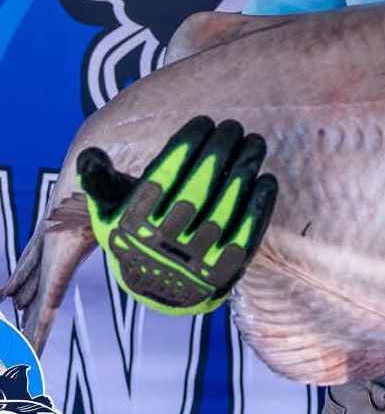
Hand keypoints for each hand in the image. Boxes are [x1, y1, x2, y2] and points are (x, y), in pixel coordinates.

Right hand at [78, 116, 277, 314]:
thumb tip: (89, 155)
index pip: (163, 175)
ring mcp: (196, 257)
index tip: (204, 122)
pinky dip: (259, 204)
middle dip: (220, 149)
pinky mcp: (225, 269)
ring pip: (226, 205)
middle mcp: (164, 242)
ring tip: (255, 143)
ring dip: (245, 169)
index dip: (187, 143)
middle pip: (198, 186)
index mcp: (134, 224)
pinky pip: (247, 231)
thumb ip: (101, 183)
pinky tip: (266, 178)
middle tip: (234, 127)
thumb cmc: (139, 236)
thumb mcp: (110, 214)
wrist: (161, 291)